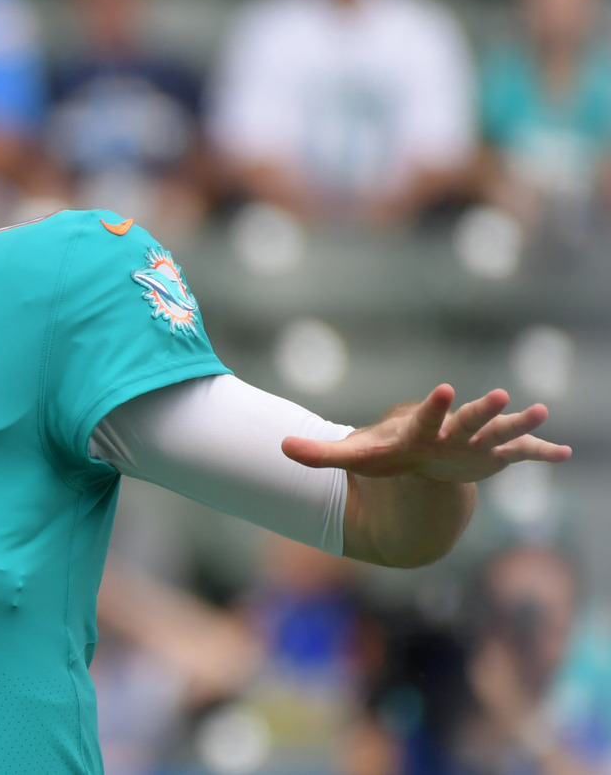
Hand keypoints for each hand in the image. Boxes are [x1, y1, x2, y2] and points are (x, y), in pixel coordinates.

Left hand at [280, 384, 570, 483]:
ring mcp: (476, 442)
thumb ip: (320, 453)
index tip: (440, 388)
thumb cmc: (390, 454)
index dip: (431, 406)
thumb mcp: (356, 457)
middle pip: (467, 420)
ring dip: (520, 424)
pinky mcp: (495, 455)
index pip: (424, 416)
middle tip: (499, 394)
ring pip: (500, 431)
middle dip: (481, 410)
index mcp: (421, 430)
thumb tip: (279, 448)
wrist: (422, 455)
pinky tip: (565, 454)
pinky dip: (542, 453)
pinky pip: (522, 454)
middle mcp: (452, 431)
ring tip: (542, 411)